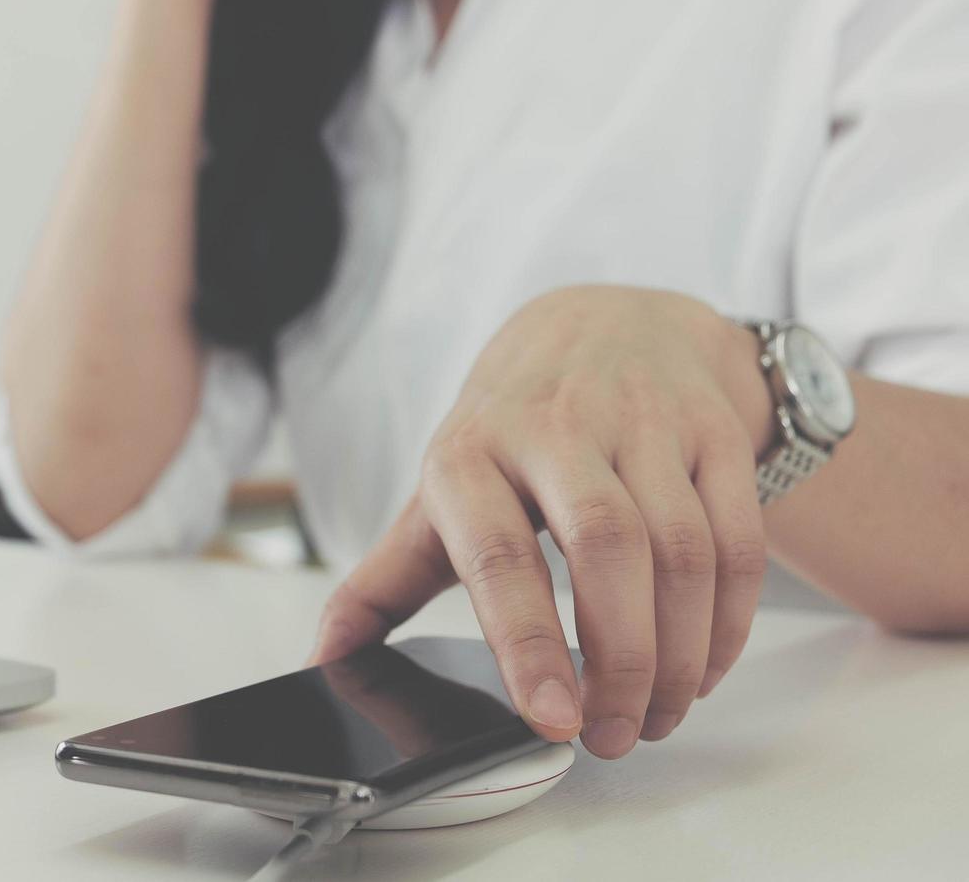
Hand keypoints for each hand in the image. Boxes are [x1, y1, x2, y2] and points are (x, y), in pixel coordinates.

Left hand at [313, 286, 775, 757]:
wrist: (603, 323)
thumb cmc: (511, 430)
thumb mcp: (439, 491)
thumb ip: (383, 580)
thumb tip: (323, 659)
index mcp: (469, 453)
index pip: (497, 554)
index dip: (527, 642)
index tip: (553, 720)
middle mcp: (555, 427)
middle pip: (606, 548)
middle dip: (621, 660)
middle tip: (613, 736)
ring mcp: (642, 422)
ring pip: (681, 551)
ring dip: (680, 653)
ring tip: (656, 714)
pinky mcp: (711, 430)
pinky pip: (737, 539)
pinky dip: (729, 620)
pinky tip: (703, 667)